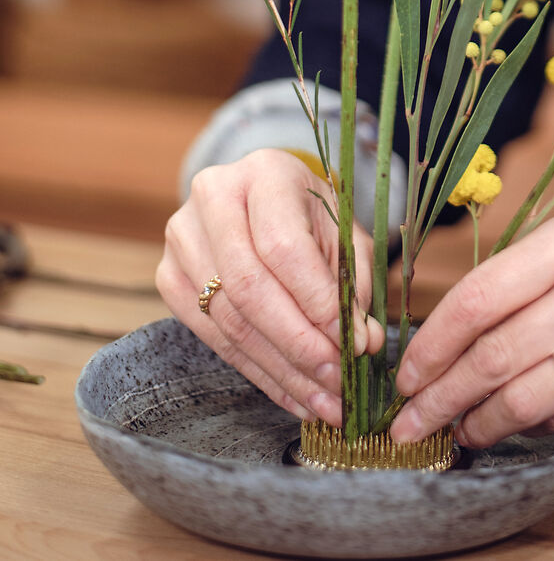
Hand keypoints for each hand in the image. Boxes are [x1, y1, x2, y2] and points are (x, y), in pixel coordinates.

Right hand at [156, 148, 382, 423]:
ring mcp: (183, 239)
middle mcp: (213, 198)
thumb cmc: (309, 214)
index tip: (354, 345)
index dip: (317, 302)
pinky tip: (292, 394)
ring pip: (229, 321)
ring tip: (323, 402)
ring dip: (281, 371)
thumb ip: (354, 282)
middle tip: (338, 386)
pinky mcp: (168, 277)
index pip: (284, 248)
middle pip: (249, 289)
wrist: (263, 198)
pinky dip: (258, 373)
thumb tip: (364, 342)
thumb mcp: (342, 232)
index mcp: (265, 173)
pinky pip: (213, 338)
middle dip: (299, 346)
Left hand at [390, 200, 553, 447]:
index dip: (434, 343)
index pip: (481, 297)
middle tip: (408, 422)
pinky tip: (513, 422)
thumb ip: (522, 273)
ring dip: (482, 421)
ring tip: (457, 430)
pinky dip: (534, 423)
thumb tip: (450, 334)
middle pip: (498, 355)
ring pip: (533, 396)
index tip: (406, 372)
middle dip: (442, 396)